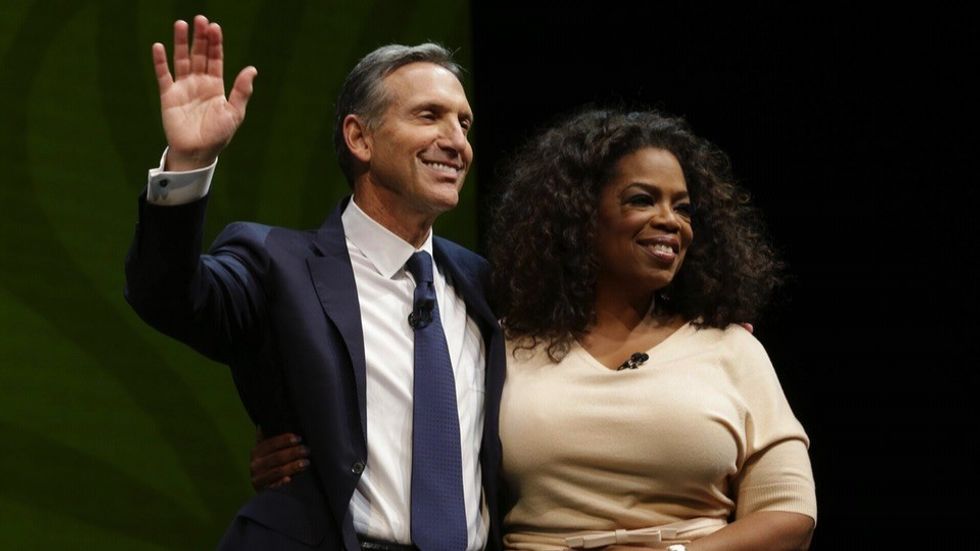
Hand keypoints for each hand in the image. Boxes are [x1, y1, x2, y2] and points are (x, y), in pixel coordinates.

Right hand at [152, 15, 256, 170]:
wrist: (198, 152)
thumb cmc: (218, 135)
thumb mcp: (234, 113)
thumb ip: (241, 91)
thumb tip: (252, 69)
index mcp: (216, 85)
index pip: (215, 59)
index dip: (215, 43)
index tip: (215, 27)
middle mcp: (199, 82)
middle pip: (199, 54)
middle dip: (200, 37)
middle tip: (200, 19)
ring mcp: (183, 87)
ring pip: (181, 60)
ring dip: (180, 42)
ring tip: (181, 24)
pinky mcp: (168, 95)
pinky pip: (163, 75)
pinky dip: (160, 61)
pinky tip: (159, 46)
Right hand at [250, 427, 308, 490]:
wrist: (263, 487)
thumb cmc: (270, 463)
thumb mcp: (267, 450)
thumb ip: (270, 437)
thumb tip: (274, 418)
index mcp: (257, 451)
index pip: (271, 443)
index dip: (285, 439)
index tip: (298, 438)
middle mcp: (255, 464)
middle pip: (277, 457)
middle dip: (294, 452)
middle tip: (307, 450)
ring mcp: (257, 478)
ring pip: (278, 471)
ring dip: (293, 466)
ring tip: (306, 463)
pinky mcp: (262, 491)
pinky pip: (273, 486)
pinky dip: (281, 482)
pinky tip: (290, 480)